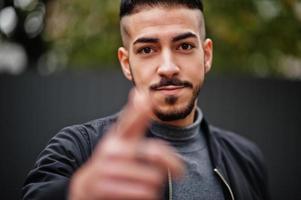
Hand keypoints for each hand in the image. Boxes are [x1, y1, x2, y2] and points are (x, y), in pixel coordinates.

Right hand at [69, 90, 183, 199]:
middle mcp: (111, 150)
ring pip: (153, 178)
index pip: (130, 121)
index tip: (147, 98)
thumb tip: (139, 94)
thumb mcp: (121, 141)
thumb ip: (135, 120)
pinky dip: (148, 196)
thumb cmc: (111, 163)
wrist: (84, 188)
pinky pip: (143, 193)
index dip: (139, 111)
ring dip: (156, 186)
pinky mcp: (103, 188)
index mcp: (117, 136)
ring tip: (147, 185)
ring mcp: (106, 169)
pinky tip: (139, 194)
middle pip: (154, 153)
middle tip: (180, 173)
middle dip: (173, 164)